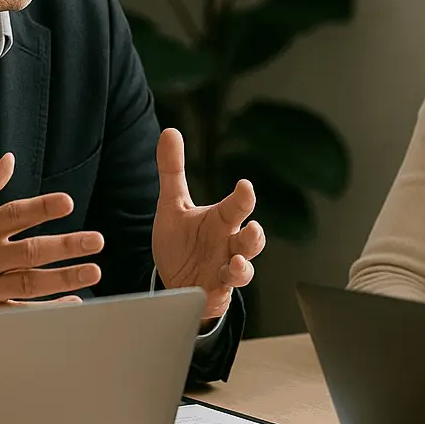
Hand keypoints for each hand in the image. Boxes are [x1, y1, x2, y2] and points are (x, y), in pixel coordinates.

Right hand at [0, 153, 103, 317]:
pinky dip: (48, 309)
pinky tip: (73, 302)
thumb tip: (9, 159)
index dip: (40, 209)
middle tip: (96, 241)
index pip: (12, 216)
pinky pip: (21, 313)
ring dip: (64, 279)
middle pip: (28, 253)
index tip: (66, 203)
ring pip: (29, 284)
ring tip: (93, 271)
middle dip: (64, 247)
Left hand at [151, 129, 265, 320]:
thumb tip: (170, 131)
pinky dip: (222, 290)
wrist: (176, 281)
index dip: (243, 196)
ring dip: (243, 266)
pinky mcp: (218, 292)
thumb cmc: (182, 241)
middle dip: (255, 235)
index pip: (237, 206)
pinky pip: (226, 293)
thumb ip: (173, 170)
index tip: (244, 186)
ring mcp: (226, 270)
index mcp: (220, 220)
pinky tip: (215, 285)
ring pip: (245, 269)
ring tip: (235, 263)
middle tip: (253, 227)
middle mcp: (229, 244)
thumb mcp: (173, 205)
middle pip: (251, 238)